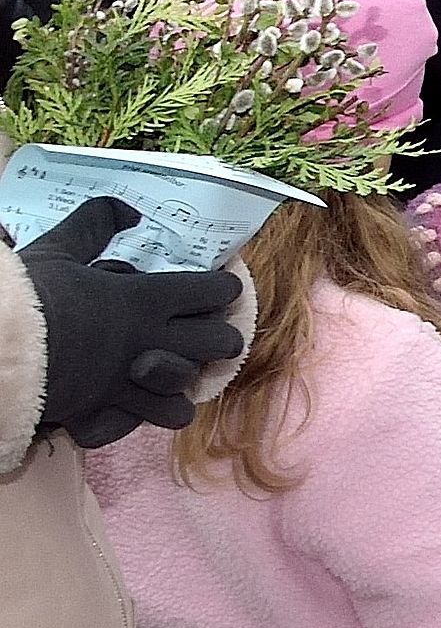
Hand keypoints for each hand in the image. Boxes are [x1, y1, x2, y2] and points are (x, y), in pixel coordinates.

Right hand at [17, 197, 243, 447]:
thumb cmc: (29, 297)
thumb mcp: (60, 250)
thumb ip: (95, 225)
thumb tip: (127, 208)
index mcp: (145, 299)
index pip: (213, 292)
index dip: (224, 290)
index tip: (223, 288)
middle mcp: (151, 341)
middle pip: (220, 343)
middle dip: (222, 338)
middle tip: (209, 330)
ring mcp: (134, 380)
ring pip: (194, 387)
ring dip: (187, 380)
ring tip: (177, 369)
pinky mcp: (111, 408)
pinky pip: (159, 418)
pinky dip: (156, 411)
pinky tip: (146, 400)